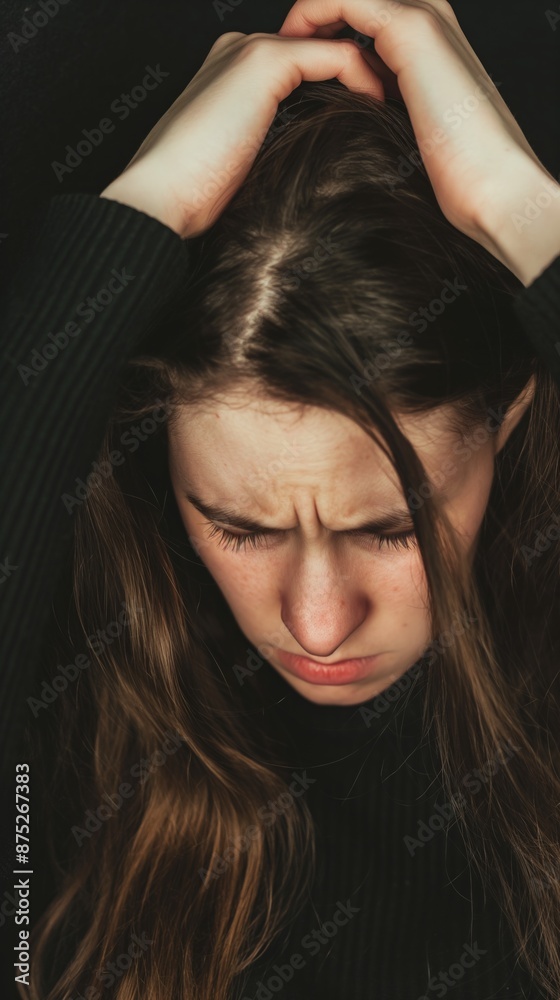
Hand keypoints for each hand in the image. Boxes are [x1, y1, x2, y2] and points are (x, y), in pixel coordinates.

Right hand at [100, 31, 382, 237]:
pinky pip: (336, 55)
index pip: (310, 64)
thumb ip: (277, 147)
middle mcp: (245, 50)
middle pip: (326, 46)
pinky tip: (380, 108)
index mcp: (237, 73)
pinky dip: (365, 77)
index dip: (349, 83)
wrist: (158, 197)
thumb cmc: (195, 196)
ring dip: (373, 72)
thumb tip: (319, 167)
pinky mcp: (263, 62)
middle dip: (366, 71)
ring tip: (399, 108)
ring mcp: (252, 50)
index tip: (381, 116)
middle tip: (401, 107)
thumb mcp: (247, 166)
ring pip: (336, 44)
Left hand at [277, 0, 559, 283]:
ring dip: (307, 14)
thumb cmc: (460, 178)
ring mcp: (420, 17)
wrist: (495, 187)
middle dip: (312, 19)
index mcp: (424, 42)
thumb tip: (350, 130)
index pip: (360, 15)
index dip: (322, 33)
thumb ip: (385, 113)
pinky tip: (294, 52)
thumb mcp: (411, 134)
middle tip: (279, 55)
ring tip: (280, 50)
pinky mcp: (412, 28)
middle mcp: (425, 17)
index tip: (291, 69)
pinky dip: (313, 17)